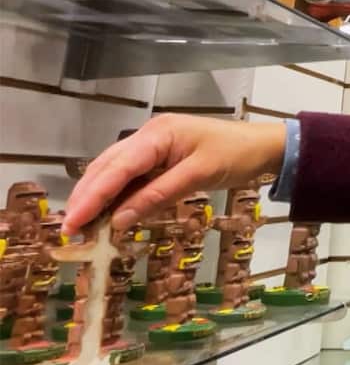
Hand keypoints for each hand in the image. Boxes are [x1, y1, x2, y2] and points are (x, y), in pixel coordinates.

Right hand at [63, 115, 285, 236]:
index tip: (74, 221)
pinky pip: (132, 176)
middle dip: (87, 197)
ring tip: (82, 224)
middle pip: (108, 167)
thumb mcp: (199, 175)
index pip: (117, 168)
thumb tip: (119, 220)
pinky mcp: (161, 157)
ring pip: (115, 171)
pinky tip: (109, 213)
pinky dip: (118, 194)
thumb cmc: (236, 156)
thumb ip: (158, 196)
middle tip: (69, 229)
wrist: (265, 145)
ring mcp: (153, 145)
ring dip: (98, 197)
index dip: (93, 196)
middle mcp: (148, 136)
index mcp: (157, 134)